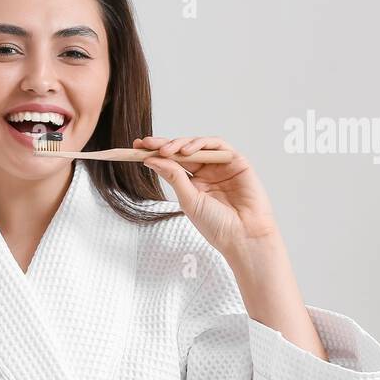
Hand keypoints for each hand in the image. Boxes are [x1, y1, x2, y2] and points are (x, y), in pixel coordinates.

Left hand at [134, 136, 279, 257]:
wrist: (243, 236)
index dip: (155, 153)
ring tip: (166, 150)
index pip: (171, 162)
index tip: (136, 147)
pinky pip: (218, 145)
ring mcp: (221, 166)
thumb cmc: (216, 225)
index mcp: (193, 182)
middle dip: (163, 144)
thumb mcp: (188, 200)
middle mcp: (206, 172)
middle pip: (182, 151)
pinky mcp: (237, 161)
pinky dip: (201, 144)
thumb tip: (151, 160)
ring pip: (198, 145)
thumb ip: (173, 177)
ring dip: (180, 144)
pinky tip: (187, 151)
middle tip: (146, 144)